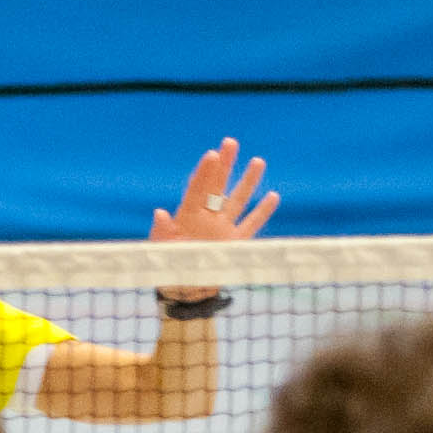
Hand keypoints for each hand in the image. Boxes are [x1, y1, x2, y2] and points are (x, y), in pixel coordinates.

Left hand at [152, 139, 277, 296]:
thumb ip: (161, 231)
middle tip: (230, 142)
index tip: (211, 154)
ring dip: (248, 182)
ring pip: (238, 200)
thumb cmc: (166, 268)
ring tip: (257, 160)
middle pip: (217, 186)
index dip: (204, 172)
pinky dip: (262, 212)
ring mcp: (223, 229)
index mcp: (187, 217)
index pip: (197, 189)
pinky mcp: (236, 243)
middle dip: (225, 165)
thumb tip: (159, 212)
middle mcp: (206, 219)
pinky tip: (273, 196)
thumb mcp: (160, 249)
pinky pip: (252, 224)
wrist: (183, 291)